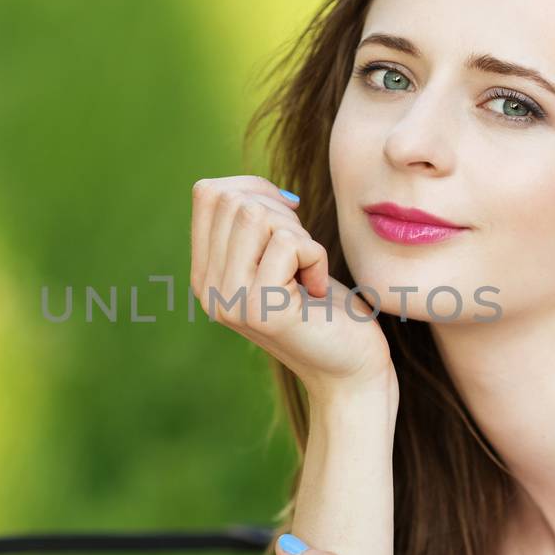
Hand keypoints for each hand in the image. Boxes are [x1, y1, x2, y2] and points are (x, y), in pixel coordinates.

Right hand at [190, 175, 394, 399]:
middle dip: (281, 213)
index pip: (208, 193)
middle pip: (234, 200)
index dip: (256, 189)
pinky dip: (316, 257)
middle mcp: (207, 288)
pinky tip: (317, 289)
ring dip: (298, 234)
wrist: (349, 368)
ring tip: (306, 271)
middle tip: (301, 254)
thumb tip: (247, 186)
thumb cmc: (323, 306)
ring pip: (256, 216)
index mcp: (205, 272)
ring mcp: (230, 301)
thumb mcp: (278, 255)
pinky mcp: (261, 311)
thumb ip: (253, 223)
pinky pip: (288, 243)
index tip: (287, 221)